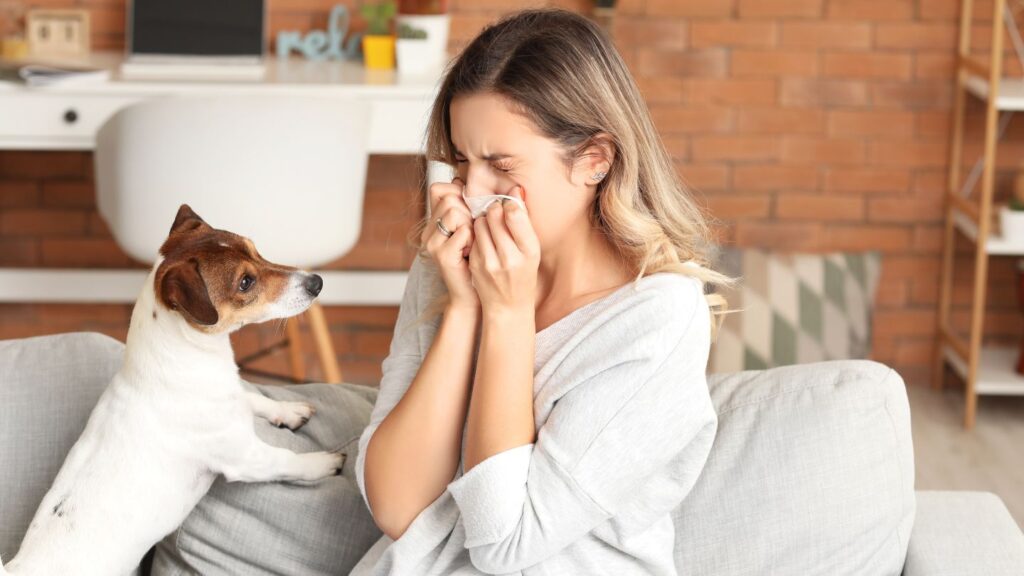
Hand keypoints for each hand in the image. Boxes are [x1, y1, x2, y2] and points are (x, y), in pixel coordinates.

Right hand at [422, 176, 478, 310]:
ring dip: (471, 224)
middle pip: (449, 198)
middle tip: (473, 232)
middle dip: (468, 210)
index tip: (470, 210)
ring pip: (454, 211)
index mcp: (434, 222)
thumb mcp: (473, 228)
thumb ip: (469, 206)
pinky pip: (463, 230)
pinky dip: (474, 238)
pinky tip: (473, 251)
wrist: (474, 295)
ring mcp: (432, 243)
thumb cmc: (477, 260)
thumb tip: (466, 178)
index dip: (457, 192)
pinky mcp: (442, 255)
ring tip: (473, 242)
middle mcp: (428, 231)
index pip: (438, 189)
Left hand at [468, 185, 539, 314]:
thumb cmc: (523, 274)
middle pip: (494, 215)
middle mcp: (510, 257)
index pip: (514, 214)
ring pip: (480, 223)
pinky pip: (473, 235)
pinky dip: (477, 233)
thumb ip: (523, 222)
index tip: (509, 205)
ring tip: (491, 227)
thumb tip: (515, 190)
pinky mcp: (475, 264)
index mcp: (529, 251)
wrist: (508, 306)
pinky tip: (484, 241)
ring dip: (484, 220)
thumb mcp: (532, 250)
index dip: (510, 204)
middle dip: (495, 209)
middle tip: (497, 213)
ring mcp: (489, 262)